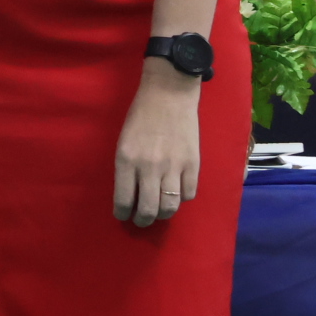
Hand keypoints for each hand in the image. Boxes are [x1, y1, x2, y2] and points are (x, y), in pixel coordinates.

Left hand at [114, 58, 201, 226]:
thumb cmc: (141, 116)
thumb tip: (131, 194)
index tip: (123, 215)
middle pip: (148, 209)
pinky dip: (182, 198)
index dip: (122, 213)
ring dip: (163, 213)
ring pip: (170, 206)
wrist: (168, 94)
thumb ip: (127, 168)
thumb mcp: (123, 142)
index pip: (123, 199)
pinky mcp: (193, 164)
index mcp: (126, 160)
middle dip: (143, 220)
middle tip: (141, 221)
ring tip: (159, 211)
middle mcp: (149, 167)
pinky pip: (189, 194)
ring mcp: (173, 167)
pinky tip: (177, 193)